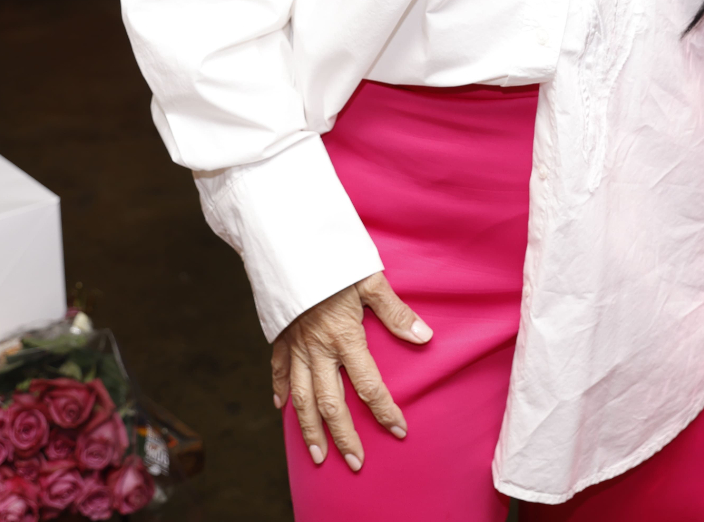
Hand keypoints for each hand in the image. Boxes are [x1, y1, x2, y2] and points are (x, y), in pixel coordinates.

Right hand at [270, 273, 432, 470]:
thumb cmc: (334, 259)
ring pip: (301, 397)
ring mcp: (295, 345)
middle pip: (331, 402)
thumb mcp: (370, 280)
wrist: (288, 242)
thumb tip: (425, 337)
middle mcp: (318, 348)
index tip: (399, 430)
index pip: (368, 385)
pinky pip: (278, 370)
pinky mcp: (279, 336)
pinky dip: (280, 390)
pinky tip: (281, 408)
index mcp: (344, 336)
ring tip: (317, 454)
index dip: (384, 410)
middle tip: (355, 462)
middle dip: (343, 436)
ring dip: (309, 428)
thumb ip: (396, 313)